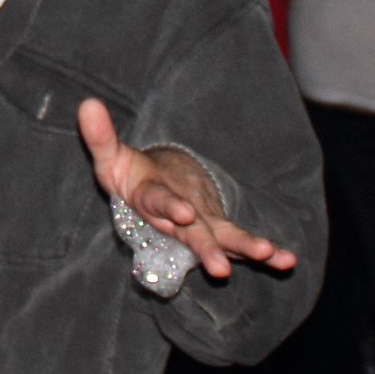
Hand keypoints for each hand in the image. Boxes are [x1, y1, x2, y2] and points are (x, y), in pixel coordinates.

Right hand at [77, 98, 298, 280]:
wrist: (146, 195)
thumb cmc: (128, 174)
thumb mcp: (111, 156)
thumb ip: (101, 136)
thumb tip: (87, 104)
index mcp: (148, 199)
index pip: (157, 203)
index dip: (169, 207)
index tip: (182, 213)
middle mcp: (175, 220)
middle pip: (192, 235)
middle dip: (206, 249)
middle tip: (220, 268)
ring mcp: (199, 228)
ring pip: (222, 241)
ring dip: (245, 249)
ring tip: (269, 254)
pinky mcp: (218, 230)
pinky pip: (240, 242)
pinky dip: (265, 252)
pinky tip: (287, 258)